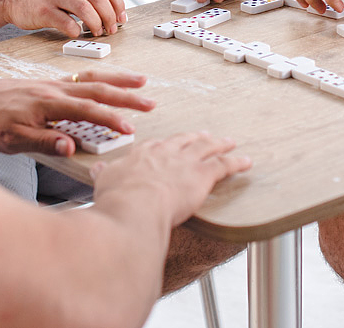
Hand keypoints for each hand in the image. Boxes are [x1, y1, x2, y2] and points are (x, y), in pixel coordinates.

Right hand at [0, 0, 126, 37]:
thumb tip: (113, 9)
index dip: (118, 3)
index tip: (121, 17)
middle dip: (110, 17)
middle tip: (111, 29)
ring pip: (86, 10)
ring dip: (96, 25)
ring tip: (97, 32)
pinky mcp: (43, 10)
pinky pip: (67, 23)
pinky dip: (76, 31)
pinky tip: (77, 34)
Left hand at [0, 68, 154, 155]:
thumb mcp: (10, 140)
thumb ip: (42, 142)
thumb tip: (70, 147)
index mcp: (47, 104)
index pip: (85, 110)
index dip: (109, 119)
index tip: (129, 128)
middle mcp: (55, 90)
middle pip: (97, 90)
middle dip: (126, 97)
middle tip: (150, 103)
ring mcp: (55, 84)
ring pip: (93, 79)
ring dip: (119, 81)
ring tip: (141, 82)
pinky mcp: (53, 84)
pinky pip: (83, 77)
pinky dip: (102, 77)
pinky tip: (112, 81)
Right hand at [91, 131, 251, 225]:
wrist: (134, 206)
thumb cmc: (118, 199)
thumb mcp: (103, 183)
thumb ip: (104, 174)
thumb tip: (97, 169)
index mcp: (143, 153)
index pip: (157, 145)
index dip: (166, 145)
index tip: (170, 144)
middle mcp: (166, 152)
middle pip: (185, 140)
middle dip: (195, 138)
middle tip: (203, 136)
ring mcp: (186, 161)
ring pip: (208, 148)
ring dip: (220, 144)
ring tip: (228, 141)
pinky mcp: (203, 175)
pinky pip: (225, 165)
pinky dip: (237, 162)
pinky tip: (246, 161)